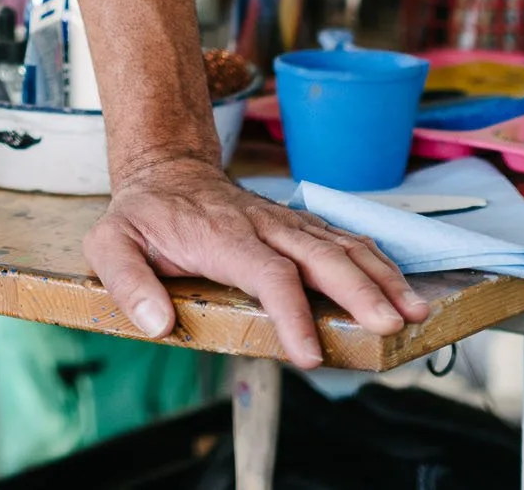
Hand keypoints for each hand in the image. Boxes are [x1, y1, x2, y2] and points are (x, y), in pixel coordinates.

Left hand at [84, 155, 430, 368]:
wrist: (164, 168)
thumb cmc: (143, 214)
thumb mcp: (110, 242)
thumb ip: (126, 280)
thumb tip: (155, 323)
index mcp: (221, 234)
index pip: (266, 272)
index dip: (291, 312)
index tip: (310, 355)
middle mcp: (261, 224)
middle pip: (319, 254)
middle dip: (358, 291)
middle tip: (390, 327)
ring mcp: (284, 222)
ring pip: (340, 244)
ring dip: (379, 277)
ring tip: (413, 311)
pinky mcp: (297, 224)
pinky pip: (343, 238)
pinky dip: (376, 261)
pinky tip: (401, 287)